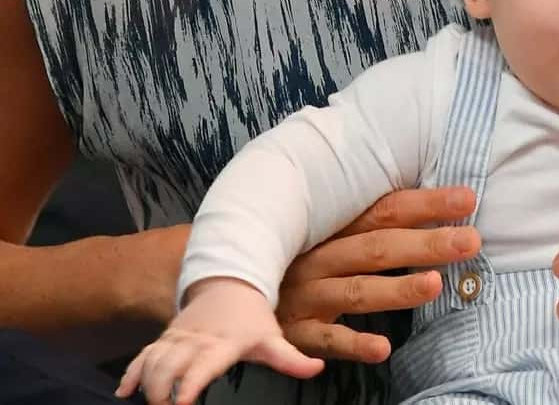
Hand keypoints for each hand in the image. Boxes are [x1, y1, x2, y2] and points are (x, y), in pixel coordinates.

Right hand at [116, 278, 323, 404]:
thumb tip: (317, 369)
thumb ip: (291, 358)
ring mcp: (177, 339)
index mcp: (221, 344)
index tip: (183, 401)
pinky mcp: (165, 338)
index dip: (191, 384)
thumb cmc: (251, 318)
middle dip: (161, 390)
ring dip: (146, 383)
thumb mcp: (272, 337)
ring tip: (147, 403)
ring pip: (153, 360)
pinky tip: (123, 391)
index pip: (202, 365)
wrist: (230, 284)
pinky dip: (131, 372)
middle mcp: (194, 340)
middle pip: (169, 366)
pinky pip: (143, 354)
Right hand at [274, 187, 480, 362]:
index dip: (426, 204)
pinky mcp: (294, 332)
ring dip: (396, 289)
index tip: (467, 199)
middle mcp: (319, 257)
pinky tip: (383, 347)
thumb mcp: (328, 233)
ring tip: (435, 284)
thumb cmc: (295, 258)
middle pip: (377, 247)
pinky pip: (326, 340)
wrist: (227, 287)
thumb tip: (438, 208)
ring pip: (356, 291)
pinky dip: (353, 343)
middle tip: (470, 240)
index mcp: (331, 228)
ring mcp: (306, 295)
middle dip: (426, 243)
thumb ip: (374, 222)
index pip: (384, 211)